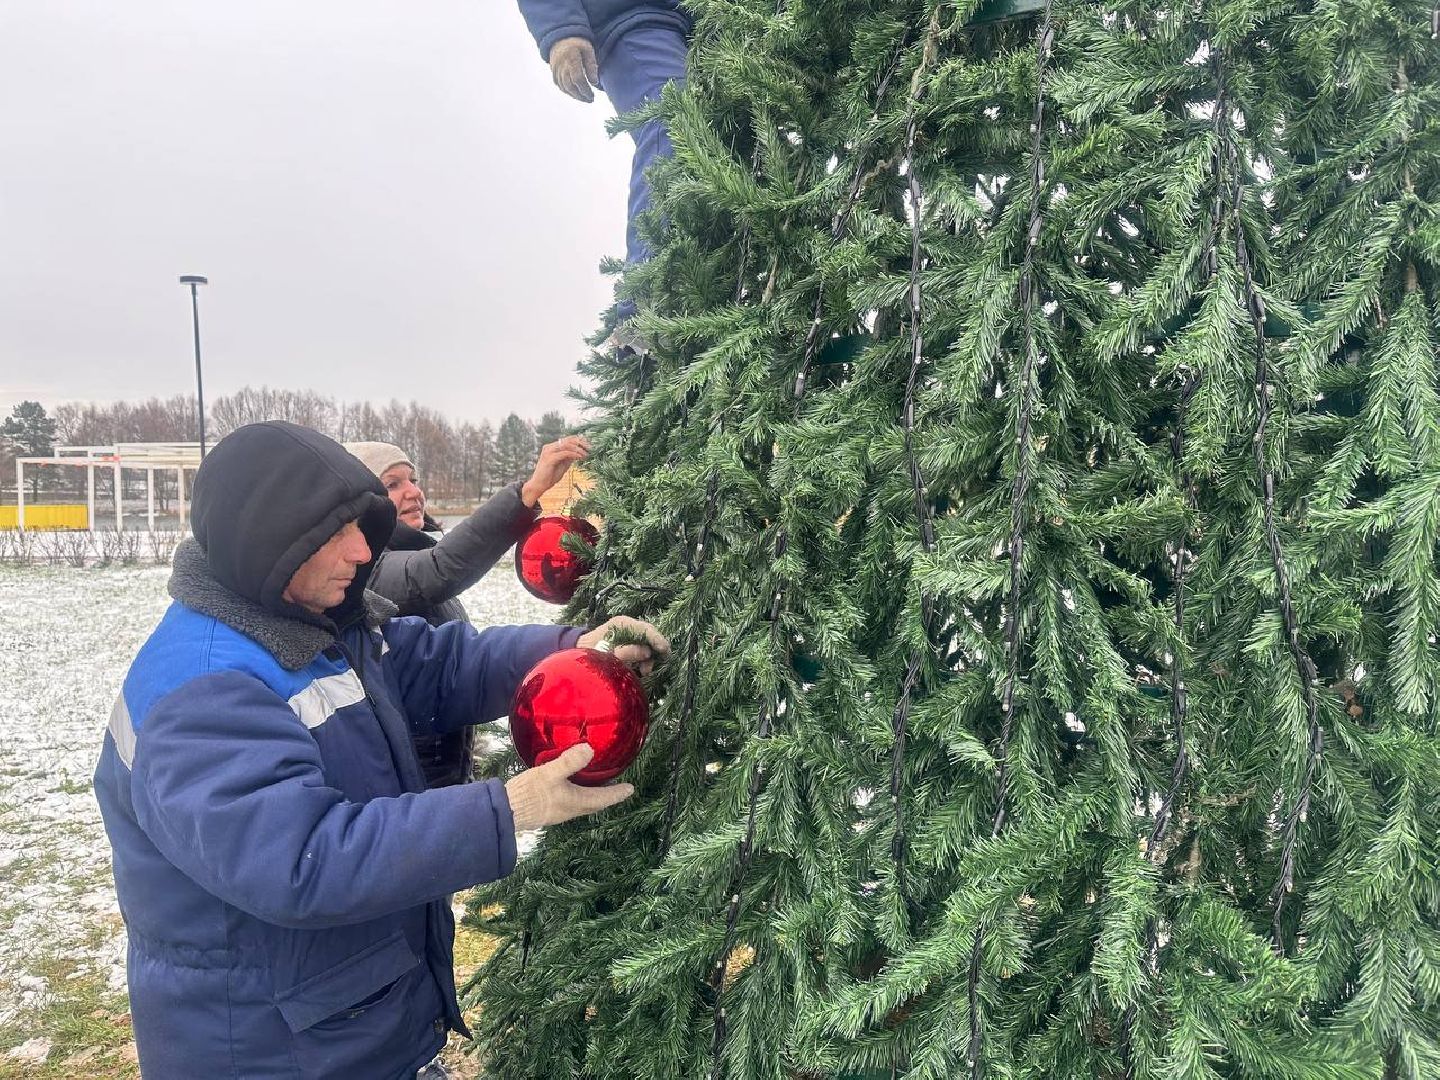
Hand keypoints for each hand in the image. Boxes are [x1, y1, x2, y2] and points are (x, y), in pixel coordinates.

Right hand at [504, 743, 632, 830]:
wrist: (505, 811)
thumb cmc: (530, 794)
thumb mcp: (550, 773)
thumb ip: (569, 762)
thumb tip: (590, 749)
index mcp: (576, 802)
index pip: (603, 798)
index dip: (617, 793)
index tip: (630, 789)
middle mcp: (570, 810)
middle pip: (594, 804)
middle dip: (607, 797)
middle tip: (618, 790)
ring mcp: (558, 811)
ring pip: (582, 804)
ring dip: (592, 796)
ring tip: (597, 786)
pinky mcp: (547, 810)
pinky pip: (569, 803)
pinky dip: (577, 795)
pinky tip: (569, 786)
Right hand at [520, 435, 589, 507]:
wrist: (539, 485)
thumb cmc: (550, 476)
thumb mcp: (563, 465)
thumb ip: (569, 457)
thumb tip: (580, 452)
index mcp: (552, 447)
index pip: (568, 439)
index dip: (580, 441)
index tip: (589, 446)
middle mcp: (549, 447)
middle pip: (568, 440)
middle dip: (581, 443)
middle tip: (591, 448)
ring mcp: (548, 452)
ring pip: (567, 445)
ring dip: (579, 448)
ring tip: (587, 454)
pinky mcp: (549, 459)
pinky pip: (565, 453)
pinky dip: (574, 454)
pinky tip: (581, 457)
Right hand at [549, 37, 598, 102]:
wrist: (560, 37)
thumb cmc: (578, 43)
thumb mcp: (588, 50)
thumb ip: (591, 65)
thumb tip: (594, 82)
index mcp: (571, 57)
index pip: (578, 78)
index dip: (585, 89)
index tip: (592, 95)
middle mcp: (561, 65)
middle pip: (570, 85)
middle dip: (580, 95)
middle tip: (590, 100)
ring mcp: (555, 69)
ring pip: (563, 87)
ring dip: (574, 95)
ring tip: (584, 99)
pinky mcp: (553, 71)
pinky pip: (559, 85)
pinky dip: (567, 91)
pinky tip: (575, 94)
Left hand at [577, 616, 669, 674]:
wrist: (579, 654)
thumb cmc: (591, 653)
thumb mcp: (609, 654)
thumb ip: (628, 652)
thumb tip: (647, 652)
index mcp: (622, 623)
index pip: (645, 629)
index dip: (657, 639)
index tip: (664, 651)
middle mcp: (627, 625)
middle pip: (649, 635)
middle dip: (655, 650)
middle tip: (655, 665)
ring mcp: (628, 633)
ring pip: (647, 643)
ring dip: (649, 657)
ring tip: (646, 671)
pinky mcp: (628, 642)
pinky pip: (642, 648)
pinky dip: (644, 659)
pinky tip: (642, 669)